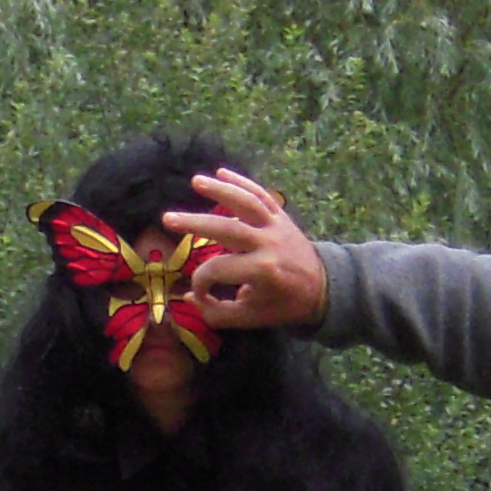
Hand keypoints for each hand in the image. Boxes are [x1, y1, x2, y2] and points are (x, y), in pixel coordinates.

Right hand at [162, 169, 326, 330]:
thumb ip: (216, 313)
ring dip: (221, 190)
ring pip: (246, 203)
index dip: (201, 283)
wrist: (322, 288)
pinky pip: (261, 195)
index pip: (218, 269)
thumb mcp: (249, 318)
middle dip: (195, 223)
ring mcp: (276, 226)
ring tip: (196, 181)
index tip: (199, 293)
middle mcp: (268, 244)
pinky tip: (221, 172)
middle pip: (227, 229)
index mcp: (261, 271)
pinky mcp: (281, 216)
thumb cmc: (282, 305)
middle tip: (167, 218)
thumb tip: (189, 297)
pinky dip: (243, 182)